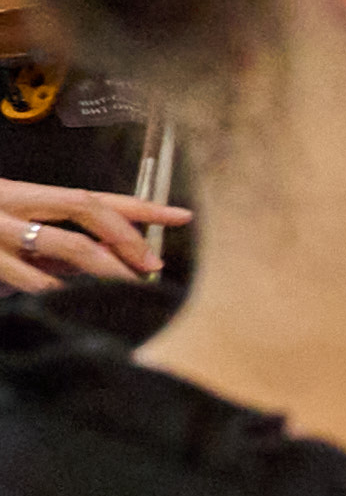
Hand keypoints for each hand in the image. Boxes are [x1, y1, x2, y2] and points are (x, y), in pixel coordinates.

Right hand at [0, 179, 183, 288]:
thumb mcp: (18, 234)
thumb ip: (60, 244)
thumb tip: (114, 257)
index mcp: (21, 193)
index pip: (92, 196)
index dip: (140, 206)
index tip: (180, 215)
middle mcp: (10, 203)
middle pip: (84, 207)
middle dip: (126, 237)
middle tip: (151, 266)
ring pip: (67, 245)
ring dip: (104, 270)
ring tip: (121, 289)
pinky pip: (35, 282)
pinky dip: (60, 293)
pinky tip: (69, 302)